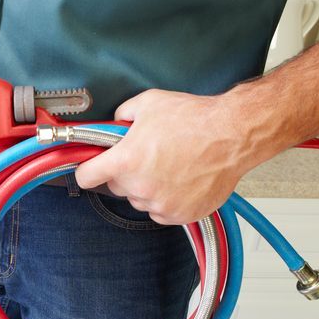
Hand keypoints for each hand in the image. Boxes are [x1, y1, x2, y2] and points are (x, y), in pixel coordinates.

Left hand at [74, 89, 250, 224]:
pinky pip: (163, 211)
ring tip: (170, 166)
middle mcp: (140, 187)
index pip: (86, 177)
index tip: (91, 168)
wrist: (233, 135)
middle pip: (117, 187)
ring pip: (141, 200)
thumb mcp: (148, 104)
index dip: (87, 170)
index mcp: (125, 161)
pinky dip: (168, 199)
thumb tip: (115, 123)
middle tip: (146, 156)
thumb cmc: (194, 119)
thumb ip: (122, 115)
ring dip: (148, 187)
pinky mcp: (181, 215)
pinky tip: (181, 180)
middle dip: (126, 173)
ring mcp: (161, 204)